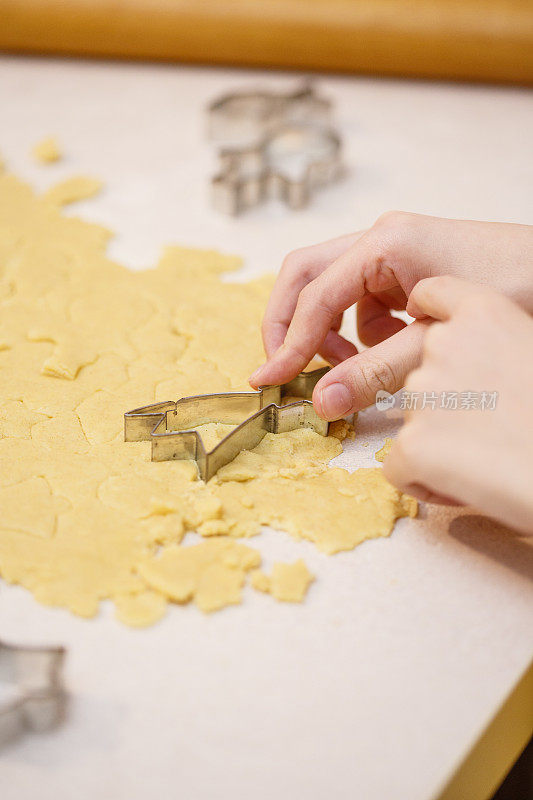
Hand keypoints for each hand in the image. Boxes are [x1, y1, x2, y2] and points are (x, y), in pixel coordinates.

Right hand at [250, 213, 532, 419]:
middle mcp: (380, 240)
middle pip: (304, 276)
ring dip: (330, 333)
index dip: (289, 342)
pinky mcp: (402, 272)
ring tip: (352, 367)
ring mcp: (390, 254)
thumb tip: (321, 402)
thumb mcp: (439, 337)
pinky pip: (361, 304)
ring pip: (330, 292)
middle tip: (279, 368)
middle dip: (288, 325)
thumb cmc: (515, 287)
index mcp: (384, 243)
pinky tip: (395, 348)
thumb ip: (376, 370)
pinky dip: (364, 333)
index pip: (315, 294)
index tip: (269, 379)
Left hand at [383, 277, 532, 534]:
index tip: (432, 332)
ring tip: (490, 460)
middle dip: (444, 404)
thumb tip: (485, 369)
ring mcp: (422, 392)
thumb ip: (500, 347)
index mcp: (485, 311)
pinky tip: (468, 486)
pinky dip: (424, 480)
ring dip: (438, 442)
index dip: (427, 314)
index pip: (432, 293)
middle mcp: (443, 343)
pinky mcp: (412, 443)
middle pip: (421, 372)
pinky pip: (400, 465)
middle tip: (490, 429)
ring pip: (412, 421)